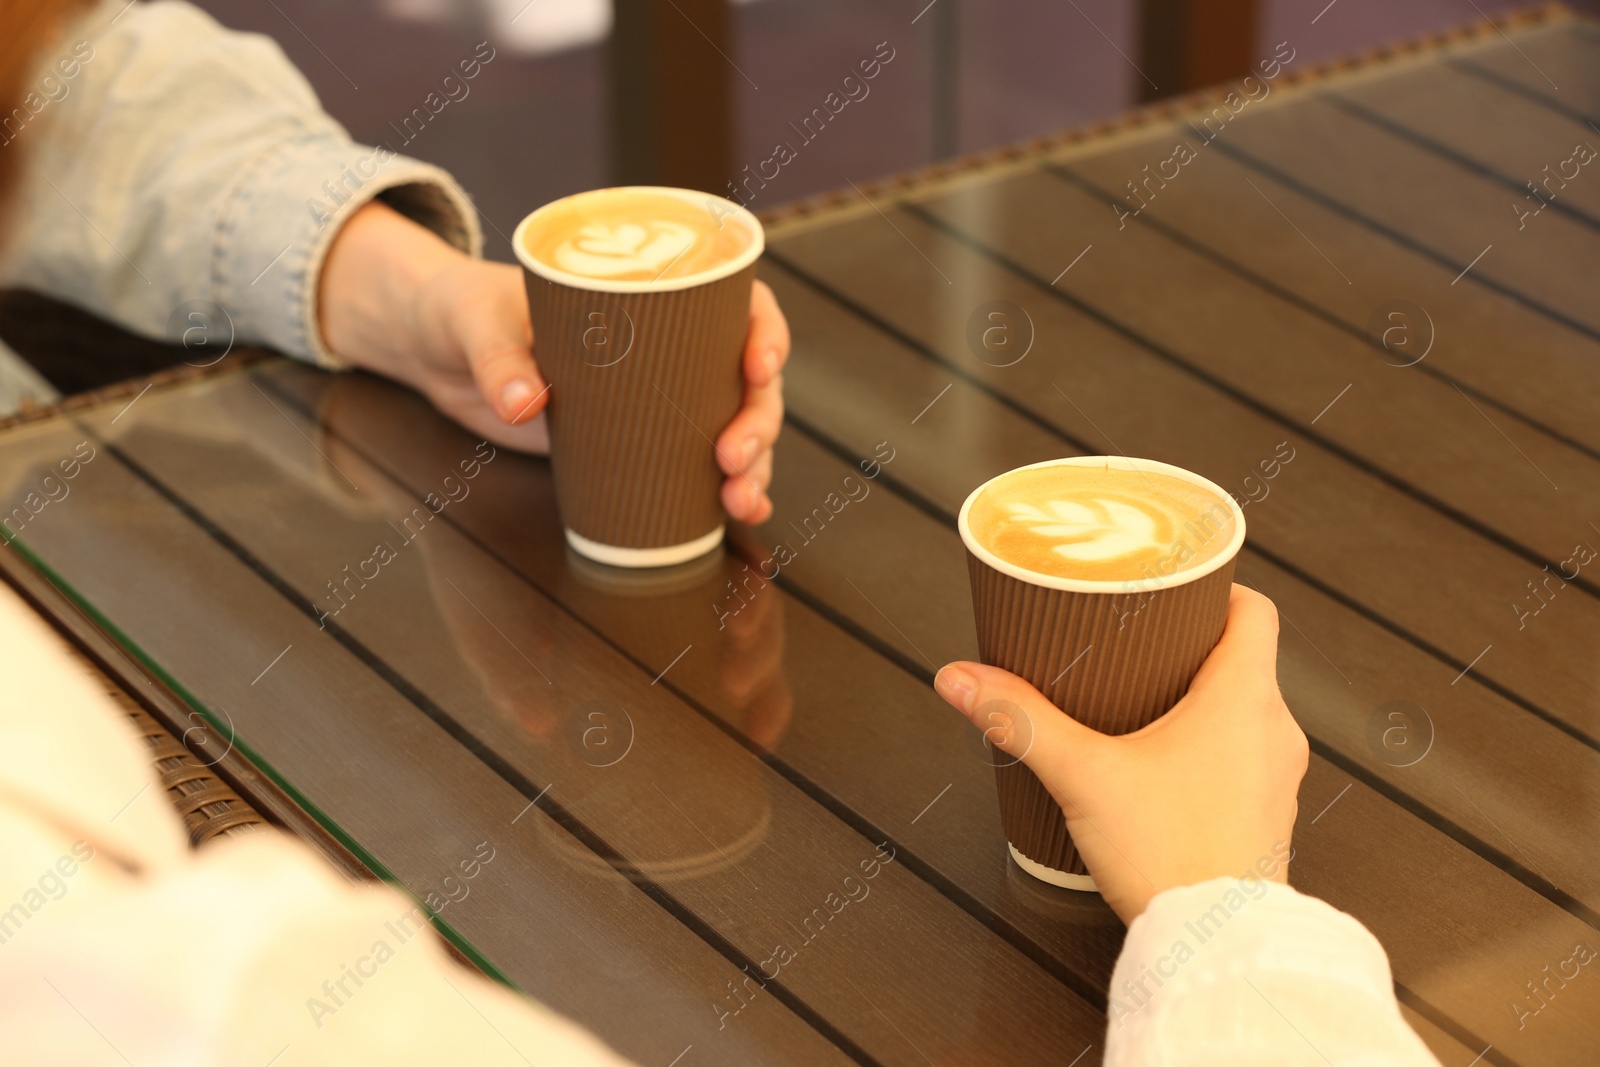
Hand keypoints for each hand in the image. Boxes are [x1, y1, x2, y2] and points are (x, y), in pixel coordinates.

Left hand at [319, 200, 787, 522]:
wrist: (436, 348)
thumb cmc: (464, 308)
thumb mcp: (476, 320)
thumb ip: (497, 357)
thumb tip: (524, 402)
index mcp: (651, 292)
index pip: (738, 302)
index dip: (765, 333)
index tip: (757, 368)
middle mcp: (671, 345)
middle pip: (747, 380)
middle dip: (758, 422)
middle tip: (732, 458)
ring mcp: (659, 399)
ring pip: (733, 428)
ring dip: (753, 466)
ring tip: (740, 500)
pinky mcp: (636, 444)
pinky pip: (695, 467)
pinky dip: (723, 493)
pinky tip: (741, 516)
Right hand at [933, 585, 1308, 922]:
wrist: (1218, 947)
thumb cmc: (1170, 855)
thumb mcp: (1082, 776)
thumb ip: (1020, 722)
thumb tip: (961, 678)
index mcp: (1244, 697)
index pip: (1255, 610)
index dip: (1217, 589)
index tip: (1175, 586)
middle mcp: (1275, 731)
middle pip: (1243, 659)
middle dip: (1189, 647)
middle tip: (1136, 641)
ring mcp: (1277, 779)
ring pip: (1245, 712)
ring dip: (1201, 701)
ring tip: (1140, 701)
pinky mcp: (1266, 819)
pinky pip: (1244, 759)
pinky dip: (1210, 748)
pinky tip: (1160, 766)